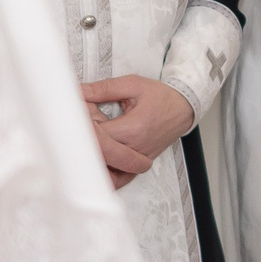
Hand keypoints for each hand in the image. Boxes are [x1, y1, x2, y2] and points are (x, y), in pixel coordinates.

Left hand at [83, 76, 198, 189]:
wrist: (183, 108)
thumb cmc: (161, 98)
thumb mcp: (132, 85)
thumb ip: (103, 89)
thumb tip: (79, 91)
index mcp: (132, 128)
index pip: (97, 135)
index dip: (82, 126)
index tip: (77, 117)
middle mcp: (135, 147)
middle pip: (99, 154)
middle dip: (85, 142)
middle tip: (80, 131)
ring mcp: (139, 158)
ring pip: (108, 168)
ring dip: (95, 158)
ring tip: (87, 147)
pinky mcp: (141, 163)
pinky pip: (121, 176)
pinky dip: (109, 174)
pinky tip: (100, 164)